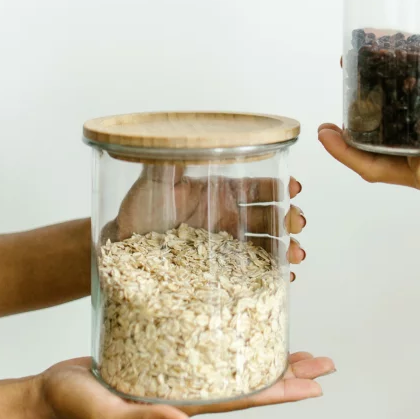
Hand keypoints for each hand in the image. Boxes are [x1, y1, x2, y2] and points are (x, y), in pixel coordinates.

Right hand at [37, 351, 335, 418]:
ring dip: (266, 351)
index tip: (318, 384)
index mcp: (184, 404)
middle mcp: (189, 387)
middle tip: (325, 362)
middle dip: (289, 372)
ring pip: (233, 359)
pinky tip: (238, 319)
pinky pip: (206, 340)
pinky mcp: (163, 349)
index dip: (282, 391)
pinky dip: (230, 331)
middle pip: (249, 379)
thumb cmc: (75, 406)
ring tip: (298, 343)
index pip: (245, 397)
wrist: (48, 392)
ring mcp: (178, 369)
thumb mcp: (108, 416)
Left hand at [111, 170, 306, 280]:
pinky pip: (253, 270)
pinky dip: (272, 273)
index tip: (292, 188)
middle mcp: (228, 214)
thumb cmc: (138, 209)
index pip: (257, 185)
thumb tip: (173, 140)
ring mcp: (227, 243)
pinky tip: (283, 278)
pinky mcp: (221, 269)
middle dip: (288, 217)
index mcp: (220, 190)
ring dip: (287, 247)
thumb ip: (166, 162)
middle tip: (297, 223)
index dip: (278, 186)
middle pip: (269, 215)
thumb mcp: (153, 182)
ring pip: (266, 243)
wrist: (122, 244)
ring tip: (296, 255)